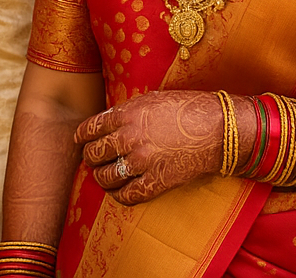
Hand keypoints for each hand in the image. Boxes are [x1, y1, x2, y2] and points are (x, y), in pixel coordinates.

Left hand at [74, 90, 222, 205]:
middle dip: (89, 157)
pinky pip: (127, 195)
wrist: (216, 129)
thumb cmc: (185, 108)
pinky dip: (118, 195)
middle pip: (94, 153)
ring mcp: (141, 162)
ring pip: (106, 176)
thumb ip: (127, 112)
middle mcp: (129, 137)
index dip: (82, 136)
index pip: (91, 128)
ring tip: (102, 176)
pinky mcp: (155, 182)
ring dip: (101, 178)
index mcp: (126, 114)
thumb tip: (109, 122)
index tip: (80, 141)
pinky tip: (118, 191)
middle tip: (91, 159)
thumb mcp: (151, 99)